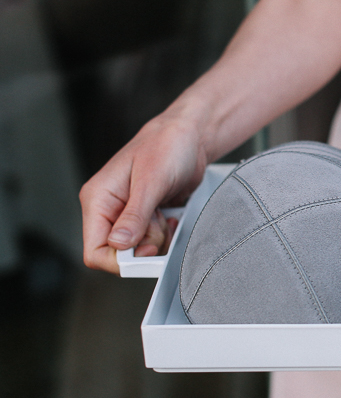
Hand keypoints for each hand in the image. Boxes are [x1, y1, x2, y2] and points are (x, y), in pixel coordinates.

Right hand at [80, 107, 208, 273]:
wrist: (188, 137)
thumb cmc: (166, 146)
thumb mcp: (151, 180)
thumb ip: (135, 214)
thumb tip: (119, 244)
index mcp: (98, 199)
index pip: (95, 250)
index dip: (119, 260)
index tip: (146, 252)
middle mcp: (109, 210)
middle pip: (119, 254)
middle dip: (144, 246)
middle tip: (160, 224)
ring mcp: (127, 215)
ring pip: (138, 250)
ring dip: (157, 239)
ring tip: (166, 216)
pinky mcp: (146, 217)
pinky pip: (153, 241)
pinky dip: (166, 235)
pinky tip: (171, 217)